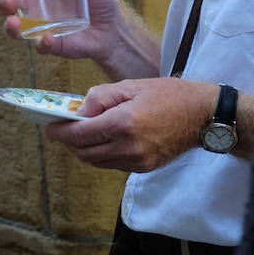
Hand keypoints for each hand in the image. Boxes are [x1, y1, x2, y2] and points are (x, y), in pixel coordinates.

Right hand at [0, 0, 132, 68]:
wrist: (111, 29)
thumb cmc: (98, 0)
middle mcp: (34, 4)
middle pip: (10, 2)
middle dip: (3, 1)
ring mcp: (39, 25)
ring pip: (16, 27)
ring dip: (11, 26)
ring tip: (12, 23)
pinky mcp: (51, 43)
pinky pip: (41, 45)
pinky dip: (42, 43)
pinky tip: (48, 38)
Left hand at [42, 78, 217, 171]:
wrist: (203, 116)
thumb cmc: (168, 95)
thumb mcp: (130, 86)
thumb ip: (98, 98)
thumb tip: (77, 112)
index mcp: (123, 123)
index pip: (79, 135)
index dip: (59, 132)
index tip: (50, 127)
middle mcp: (129, 147)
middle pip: (83, 153)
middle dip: (68, 142)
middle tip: (63, 129)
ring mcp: (137, 161)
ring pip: (96, 162)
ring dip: (84, 150)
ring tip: (82, 133)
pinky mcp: (144, 168)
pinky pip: (112, 165)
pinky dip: (102, 154)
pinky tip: (104, 140)